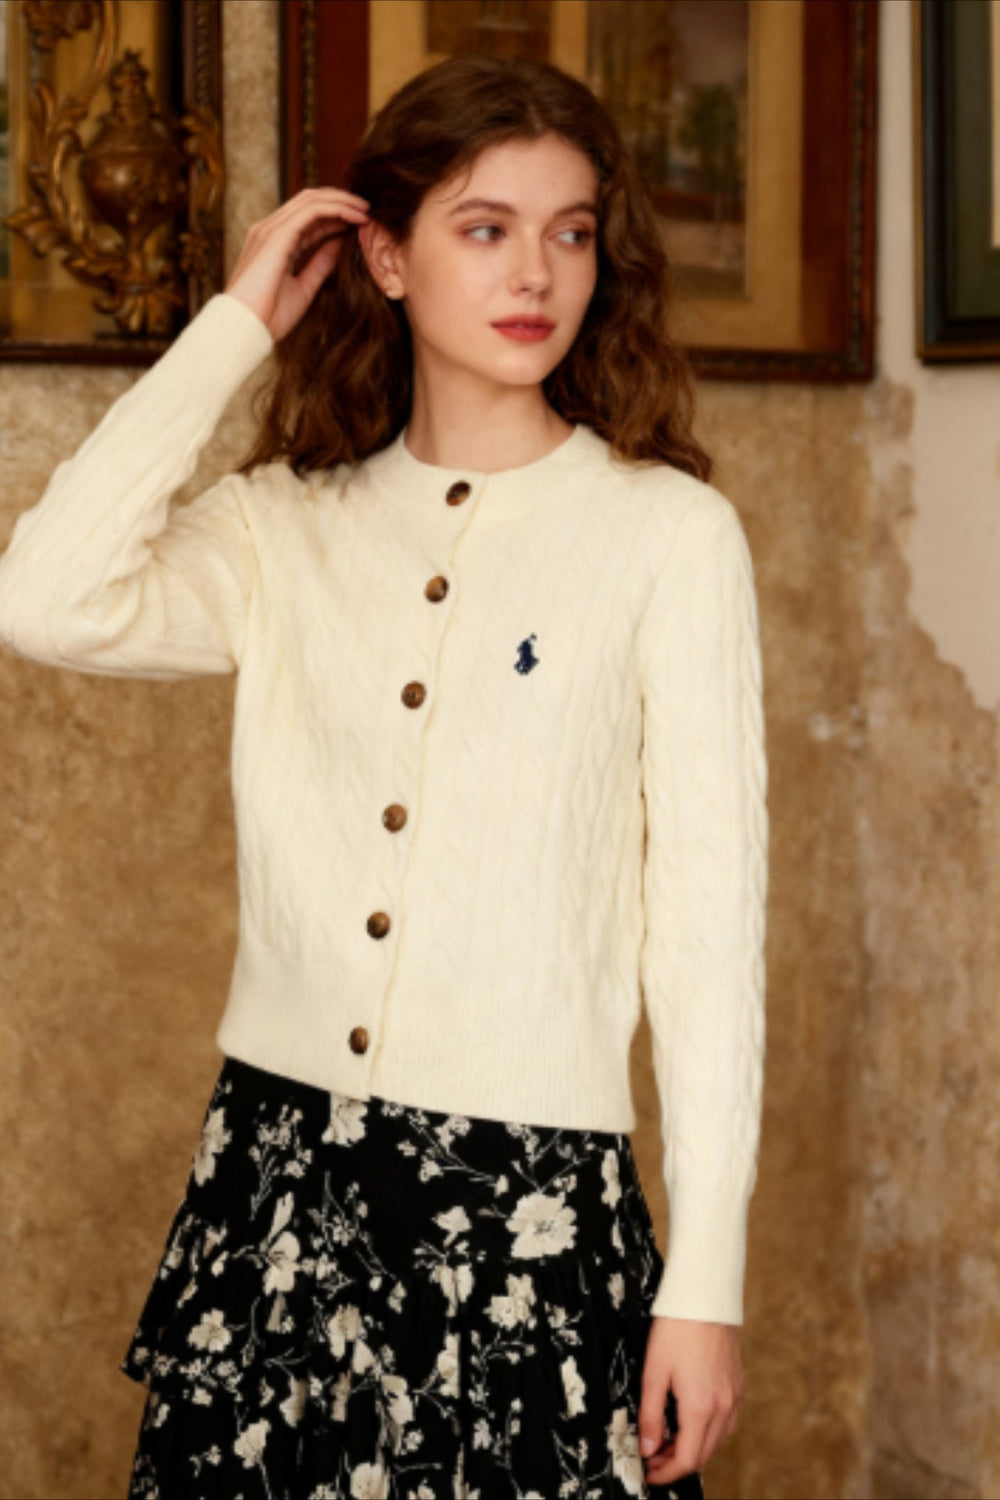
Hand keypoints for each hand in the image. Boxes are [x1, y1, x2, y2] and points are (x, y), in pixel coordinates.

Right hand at [224, 186, 370, 341]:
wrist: (245, 328)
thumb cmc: (268, 316)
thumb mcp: (303, 288)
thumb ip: (320, 264)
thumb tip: (339, 244)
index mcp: (274, 243)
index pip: (307, 216)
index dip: (334, 215)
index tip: (360, 223)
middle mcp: (270, 230)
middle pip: (309, 201)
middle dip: (340, 201)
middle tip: (367, 209)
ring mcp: (270, 229)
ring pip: (311, 200)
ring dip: (342, 201)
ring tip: (366, 210)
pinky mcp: (276, 235)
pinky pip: (311, 211)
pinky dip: (336, 209)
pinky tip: (356, 218)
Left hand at [639, 1316, 742, 1485]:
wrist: (706, 1296)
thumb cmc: (677, 1328)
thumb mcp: (654, 1371)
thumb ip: (650, 1414)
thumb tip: (647, 1447)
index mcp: (701, 1408)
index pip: (687, 1460)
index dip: (665, 1473)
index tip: (648, 1473)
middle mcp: (723, 1407)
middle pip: (703, 1455)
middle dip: (676, 1462)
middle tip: (652, 1456)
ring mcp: (734, 1396)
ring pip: (717, 1441)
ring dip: (693, 1448)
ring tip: (666, 1438)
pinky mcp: (737, 1385)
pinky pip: (726, 1422)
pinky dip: (708, 1431)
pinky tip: (690, 1420)